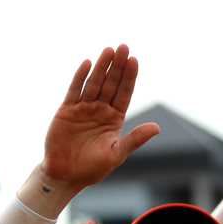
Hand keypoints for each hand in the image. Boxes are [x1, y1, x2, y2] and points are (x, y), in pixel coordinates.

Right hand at [40, 44, 159, 192]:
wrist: (65, 176)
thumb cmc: (92, 169)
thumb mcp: (117, 154)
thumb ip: (135, 139)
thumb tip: (157, 127)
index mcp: (114, 119)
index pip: (124, 93)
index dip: (129, 77)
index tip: (134, 60)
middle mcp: (100, 110)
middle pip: (111, 84)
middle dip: (117, 66)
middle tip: (124, 47)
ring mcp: (83, 109)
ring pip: (94, 83)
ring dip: (101, 67)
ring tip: (109, 50)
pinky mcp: (67, 110)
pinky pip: (75, 90)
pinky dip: (80, 77)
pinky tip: (87, 63)